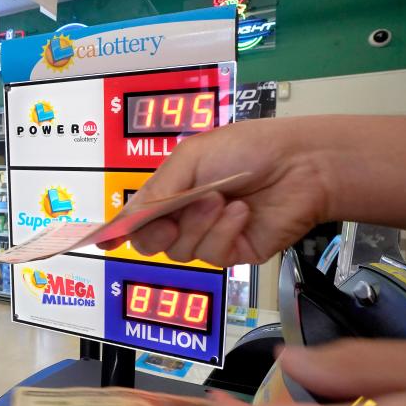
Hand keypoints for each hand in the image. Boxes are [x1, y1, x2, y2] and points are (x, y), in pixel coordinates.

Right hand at [99, 117, 333, 264]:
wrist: (300, 164)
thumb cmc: (248, 150)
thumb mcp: (190, 158)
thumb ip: (156, 191)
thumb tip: (125, 220)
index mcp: (172, 190)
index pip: (136, 217)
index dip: (118, 230)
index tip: (105, 240)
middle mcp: (186, 216)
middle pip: (150, 242)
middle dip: (157, 228)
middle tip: (174, 211)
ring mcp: (209, 236)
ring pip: (179, 250)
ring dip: (198, 223)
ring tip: (221, 198)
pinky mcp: (233, 252)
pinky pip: (211, 255)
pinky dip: (223, 231)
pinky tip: (240, 212)